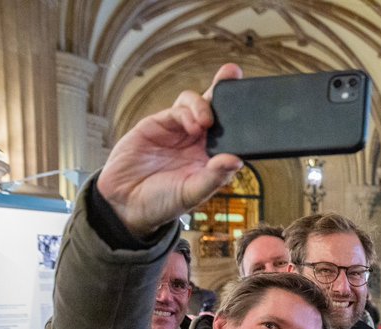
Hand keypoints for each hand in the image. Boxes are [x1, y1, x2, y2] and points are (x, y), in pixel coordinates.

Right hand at [96, 63, 244, 237]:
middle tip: (233, 73)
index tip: (256, 104)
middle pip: (216, 109)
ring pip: (196, 104)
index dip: (242, 117)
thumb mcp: (192, 193)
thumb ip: (214, 177)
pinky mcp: (157, 124)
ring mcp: (178, 131)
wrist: (125, 203)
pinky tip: (193, 124)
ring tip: (207, 122)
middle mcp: (197, 141)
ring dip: (204, 105)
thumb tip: (237, 161)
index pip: (232, 133)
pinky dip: (187, 112)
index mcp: (211, 158)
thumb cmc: (162, 202)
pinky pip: (176, 111)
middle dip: (225, 89)